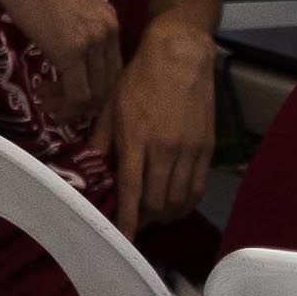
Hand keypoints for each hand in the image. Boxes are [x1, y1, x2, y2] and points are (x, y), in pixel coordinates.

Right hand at [0, 0, 126, 117]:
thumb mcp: (67, 1)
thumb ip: (75, 23)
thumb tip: (62, 41)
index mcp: (110, 19)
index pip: (113, 66)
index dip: (95, 85)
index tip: (70, 91)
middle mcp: (108, 32)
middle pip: (109, 83)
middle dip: (85, 102)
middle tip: (58, 103)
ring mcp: (92, 43)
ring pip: (95, 93)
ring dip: (72, 107)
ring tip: (48, 105)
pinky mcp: (71, 53)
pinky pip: (77, 94)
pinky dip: (64, 107)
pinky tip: (45, 102)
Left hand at [106, 35, 217, 226]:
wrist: (180, 56)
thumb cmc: (138, 79)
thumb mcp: (110, 107)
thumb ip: (101, 142)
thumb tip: (90, 170)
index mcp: (135, 141)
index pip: (132, 192)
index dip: (128, 220)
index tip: (124, 238)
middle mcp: (164, 151)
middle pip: (157, 202)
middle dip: (146, 219)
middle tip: (137, 222)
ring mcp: (189, 151)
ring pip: (180, 199)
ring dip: (167, 215)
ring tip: (156, 217)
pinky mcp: (206, 148)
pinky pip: (198, 186)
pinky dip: (187, 202)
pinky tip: (177, 204)